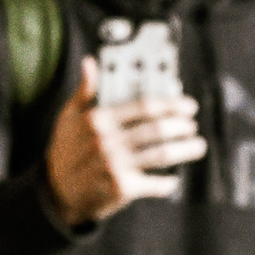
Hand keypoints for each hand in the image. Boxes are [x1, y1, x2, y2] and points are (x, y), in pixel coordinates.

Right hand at [44, 58, 207, 228]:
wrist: (57, 192)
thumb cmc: (65, 150)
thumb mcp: (68, 116)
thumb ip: (84, 89)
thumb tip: (89, 62)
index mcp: (98, 119)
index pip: (143, 106)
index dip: (170, 104)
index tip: (187, 105)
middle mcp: (108, 141)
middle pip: (156, 130)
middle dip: (181, 126)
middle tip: (192, 125)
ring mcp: (116, 166)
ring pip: (160, 155)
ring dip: (184, 150)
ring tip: (197, 146)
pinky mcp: (122, 189)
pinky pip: (153, 183)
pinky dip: (167, 183)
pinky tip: (174, 180)